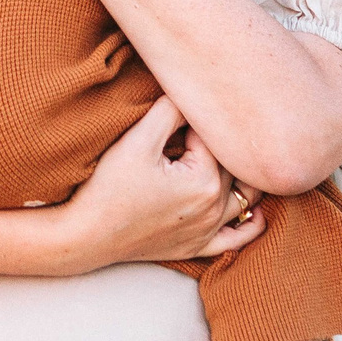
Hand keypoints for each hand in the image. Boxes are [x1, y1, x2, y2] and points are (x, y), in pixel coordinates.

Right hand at [59, 98, 268, 268]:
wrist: (84, 235)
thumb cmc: (107, 187)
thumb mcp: (138, 139)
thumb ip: (171, 110)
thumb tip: (193, 93)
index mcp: (206, 180)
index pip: (217, 139)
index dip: (198, 123)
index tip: (177, 120)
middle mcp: (214, 208)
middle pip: (233, 166)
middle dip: (218, 146)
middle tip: (194, 131)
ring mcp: (207, 231)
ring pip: (245, 199)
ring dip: (245, 177)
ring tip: (239, 156)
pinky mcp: (196, 247)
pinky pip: (235, 240)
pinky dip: (250, 225)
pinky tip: (257, 212)